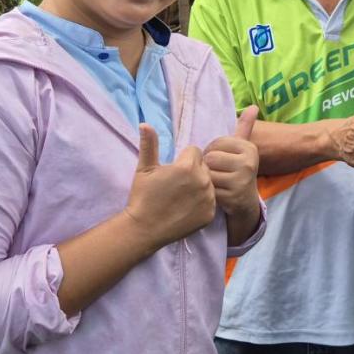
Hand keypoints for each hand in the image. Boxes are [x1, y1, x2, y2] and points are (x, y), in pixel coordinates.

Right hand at [123, 124, 216, 251]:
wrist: (144, 229)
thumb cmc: (143, 196)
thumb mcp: (144, 169)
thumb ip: (149, 144)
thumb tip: (145, 123)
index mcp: (188, 166)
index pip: (195, 152)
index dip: (182, 160)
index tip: (172, 172)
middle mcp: (203, 180)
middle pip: (204, 167)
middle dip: (192, 172)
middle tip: (176, 185)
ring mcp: (208, 198)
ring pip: (208, 183)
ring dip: (199, 186)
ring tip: (181, 197)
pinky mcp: (210, 214)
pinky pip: (210, 200)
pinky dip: (202, 203)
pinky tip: (186, 208)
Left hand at [205, 106, 260, 231]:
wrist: (245, 201)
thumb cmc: (238, 169)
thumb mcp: (241, 149)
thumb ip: (244, 127)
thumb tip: (254, 106)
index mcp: (249, 148)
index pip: (216, 143)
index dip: (211, 152)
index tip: (220, 160)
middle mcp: (249, 163)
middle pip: (211, 158)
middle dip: (208, 166)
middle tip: (216, 173)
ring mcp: (242, 180)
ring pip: (208, 174)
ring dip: (207, 180)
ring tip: (216, 182)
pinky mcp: (233, 197)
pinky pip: (209, 190)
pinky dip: (209, 193)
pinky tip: (217, 193)